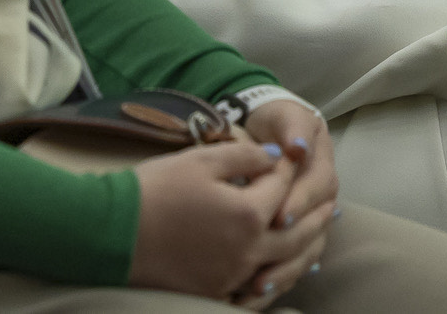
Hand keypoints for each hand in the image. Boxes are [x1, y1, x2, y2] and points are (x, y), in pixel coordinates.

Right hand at [126, 136, 328, 303]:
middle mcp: (249, 250)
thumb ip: (242, 156)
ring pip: (285, 265)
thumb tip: (272, 158)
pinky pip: (260, 289)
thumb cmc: (154, 190)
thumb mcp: (198, 161)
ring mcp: (234, 275)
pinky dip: (279, 280)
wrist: (114, 233)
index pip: (280, 187)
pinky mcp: (217, 291)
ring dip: (307, 250)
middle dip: (316, 215)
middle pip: (295, 232)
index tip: (292, 156)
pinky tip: (282, 274)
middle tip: (332, 204)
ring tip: (320, 239)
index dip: (287, 167)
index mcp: (248, 214)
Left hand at [233, 102, 335, 307]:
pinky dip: (280, 277)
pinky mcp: (298, 235)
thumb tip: (299, 147)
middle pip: (315, 228)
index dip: (300, 203)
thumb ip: (292, 127)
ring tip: (259, 285)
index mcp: (323, 167)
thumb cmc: (276, 122)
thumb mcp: (285, 116)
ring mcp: (312, 218)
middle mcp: (323, 197)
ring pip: (308, 251)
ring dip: (285, 270)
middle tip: (264, 261)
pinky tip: (260, 291)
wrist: (270, 129)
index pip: (317, 189)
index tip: (278, 216)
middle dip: (290, 248)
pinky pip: (295, 260)